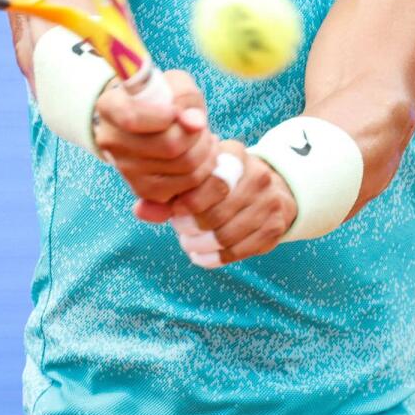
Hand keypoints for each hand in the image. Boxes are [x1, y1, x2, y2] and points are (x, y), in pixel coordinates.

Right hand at [93, 70, 217, 206]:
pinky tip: (199, 156)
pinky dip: (204, 170)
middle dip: (197, 134)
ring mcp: (126, 169)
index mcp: (109, 107)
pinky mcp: (144, 190)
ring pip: (184, 167)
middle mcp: (111, 141)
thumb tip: (195, 123)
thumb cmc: (163, 98)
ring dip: (206, 151)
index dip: (163, 116)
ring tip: (203, 138)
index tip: (176, 110)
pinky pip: (188, 185)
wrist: (152, 123)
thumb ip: (185, 96)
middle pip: (169, 145)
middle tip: (201, 125)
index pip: (132, 118)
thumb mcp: (173, 84)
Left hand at [168, 141, 298, 268]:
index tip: (175, 210)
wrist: (270, 189)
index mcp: (236, 155)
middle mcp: (258, 177)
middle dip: (191, 226)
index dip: (188, 202)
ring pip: (226, 236)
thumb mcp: (203, 172)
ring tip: (187, 242)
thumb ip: (171, 188)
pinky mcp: (274, 228)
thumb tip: (141, 210)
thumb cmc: (223, 180)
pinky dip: (213, 258)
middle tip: (179, 228)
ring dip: (200, 244)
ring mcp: (269, 203)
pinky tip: (200, 255)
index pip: (210, 183)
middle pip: (217, 213)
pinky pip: (237, 251)